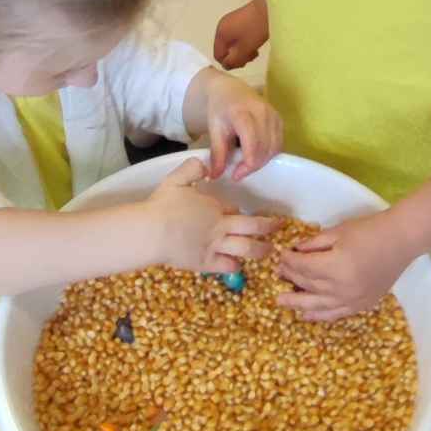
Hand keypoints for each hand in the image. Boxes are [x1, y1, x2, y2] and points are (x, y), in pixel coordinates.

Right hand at [144, 156, 274, 274]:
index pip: (235, 210)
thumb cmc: (162, 205)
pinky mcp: (206, 263)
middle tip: (278, 226)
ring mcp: (216, 247)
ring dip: (261, 250)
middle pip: (252, 227)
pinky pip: (228, 266)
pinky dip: (236, 265)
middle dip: (268, 227)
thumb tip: (205, 164)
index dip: (238, 212)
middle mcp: (221, 227)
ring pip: (247, 249)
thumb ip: (193, 168)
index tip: (237, 213)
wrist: (152, 233)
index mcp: (215, 207)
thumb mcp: (176, 179)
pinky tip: (237, 264)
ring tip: (268, 251)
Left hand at [203, 75, 283, 181]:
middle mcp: (262, 113)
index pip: (252, 144)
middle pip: (264, 148)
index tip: (236, 176)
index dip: (247, 164)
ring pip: (274, 147)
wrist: (229, 90)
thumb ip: (217, 154)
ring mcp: (273, 115)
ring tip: (247, 164)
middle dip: (253, 165)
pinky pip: (279, 143)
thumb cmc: (220, 110)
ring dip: (262, 161)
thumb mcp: (214, 130)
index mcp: (242, 113)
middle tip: (239, 172)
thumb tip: (215, 177)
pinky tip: (257, 155)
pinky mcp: (279, 119)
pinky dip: (269, 154)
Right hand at [214, 0, 267, 70]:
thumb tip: (226, 65)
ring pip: (232, 43)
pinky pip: (238, 36)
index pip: (219, 56)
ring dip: (242, 50)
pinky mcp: (240, 19)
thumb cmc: (256, 29)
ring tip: (255, 51)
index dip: (230, 63)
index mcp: (220, 34)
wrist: (268, 7)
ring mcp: (231, 22)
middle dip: (237, 56)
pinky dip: (245, 42)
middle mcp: (222, 27)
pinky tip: (255, 42)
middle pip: (225, 49)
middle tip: (251, 57)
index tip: (244, 63)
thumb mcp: (244, 49)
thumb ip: (234, 61)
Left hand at [272, 213, 408, 322]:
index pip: (302, 267)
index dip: (288, 261)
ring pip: (317, 305)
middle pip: (307, 285)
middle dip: (290, 278)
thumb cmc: (369, 230)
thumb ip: (313, 244)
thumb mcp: (337, 232)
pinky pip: (335, 314)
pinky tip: (306, 315)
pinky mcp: (361, 305)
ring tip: (281, 301)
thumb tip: (294, 252)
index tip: (279, 256)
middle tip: (277, 274)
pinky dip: (319, 315)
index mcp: (334, 267)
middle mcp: (341, 288)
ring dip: (297, 303)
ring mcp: (352, 300)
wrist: (400, 241)